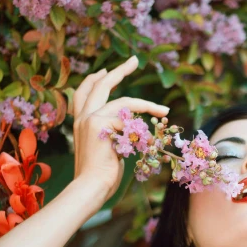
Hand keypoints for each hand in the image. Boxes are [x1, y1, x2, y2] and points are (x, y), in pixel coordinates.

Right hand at [71, 56, 169, 201]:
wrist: (90, 187)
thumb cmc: (100, 176)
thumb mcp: (108, 150)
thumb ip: (114, 134)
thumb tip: (131, 128)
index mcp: (81, 122)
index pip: (85, 93)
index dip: (95, 80)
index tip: (107, 70)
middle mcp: (83, 117)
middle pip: (100, 84)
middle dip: (120, 70)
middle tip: (134, 59)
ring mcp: (90, 119)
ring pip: (124, 102)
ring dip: (148, 105)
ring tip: (164, 110)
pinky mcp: (99, 124)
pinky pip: (129, 121)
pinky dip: (143, 131)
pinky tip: (148, 143)